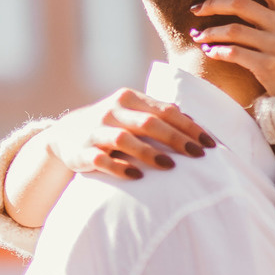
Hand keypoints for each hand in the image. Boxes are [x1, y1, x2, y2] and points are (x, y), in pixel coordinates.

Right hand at [42, 89, 211, 184]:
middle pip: (149, 123)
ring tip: (170, 166)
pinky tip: (137, 176)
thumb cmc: (113, 124)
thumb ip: (160, 115)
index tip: (209, 143)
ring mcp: (95, 131)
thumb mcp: (133, 112)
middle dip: (176, 139)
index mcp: (129, 98)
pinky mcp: (81, 152)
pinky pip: (101, 160)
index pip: (165, 111)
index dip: (189, 127)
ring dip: (149, 153)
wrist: (65, 134)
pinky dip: (120, 168)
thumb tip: (195, 124)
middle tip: (198, 155)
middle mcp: (112, 111)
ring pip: (124, 140)